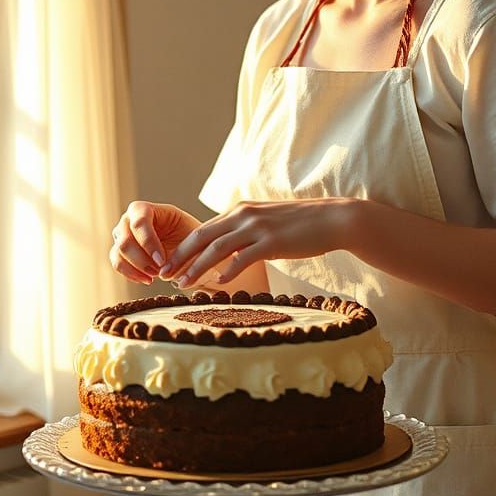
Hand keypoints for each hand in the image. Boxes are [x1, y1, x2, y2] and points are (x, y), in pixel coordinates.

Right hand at [110, 202, 200, 283]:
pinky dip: (132, 274)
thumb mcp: (190, 233)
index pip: (139, 222)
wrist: (187, 248)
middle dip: (143, 260)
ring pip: (118, 254)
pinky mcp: (119, 252)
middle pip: (125, 241)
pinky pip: (117, 265)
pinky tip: (147, 279)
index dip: (148, 243)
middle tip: (160, 271)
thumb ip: (179, 242)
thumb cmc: (189, 237)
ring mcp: (121, 236)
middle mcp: (128, 220)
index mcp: (145, 209)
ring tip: (156, 275)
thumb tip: (166, 264)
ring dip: (137, 268)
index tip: (162, 261)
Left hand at [158, 198, 356, 287]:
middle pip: (202, 236)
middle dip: (180, 257)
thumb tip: (226, 250)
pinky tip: (219, 283)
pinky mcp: (272, 241)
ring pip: (217, 247)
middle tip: (164, 276)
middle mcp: (244, 215)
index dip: (182, 248)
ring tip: (183, 284)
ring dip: (197, 267)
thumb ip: (245, 231)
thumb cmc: (299, 225)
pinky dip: (228, 269)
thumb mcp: (266, 222)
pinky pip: (243, 256)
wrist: (331, 218)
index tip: (168, 266)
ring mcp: (258, 227)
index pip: (203, 230)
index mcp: (240, 211)